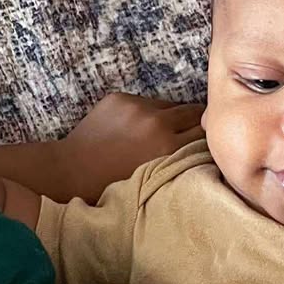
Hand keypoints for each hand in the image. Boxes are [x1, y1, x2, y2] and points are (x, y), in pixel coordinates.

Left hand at [59, 91, 203, 203]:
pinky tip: (140, 127)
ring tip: (167, 130)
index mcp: (167, 148)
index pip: (204, 132)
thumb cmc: (114, 185)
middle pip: (194, 112)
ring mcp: (137, 107)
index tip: (212, 140)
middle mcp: (156, 123)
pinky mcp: (121, 98)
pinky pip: (147, 102)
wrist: (71, 171)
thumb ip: (178, 162)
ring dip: (173, 116)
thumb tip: (202, 147)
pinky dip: (149, 113)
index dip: (209, 137)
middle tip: (200, 130)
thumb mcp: (154, 179)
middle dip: (198, 121)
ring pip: (170, 105)